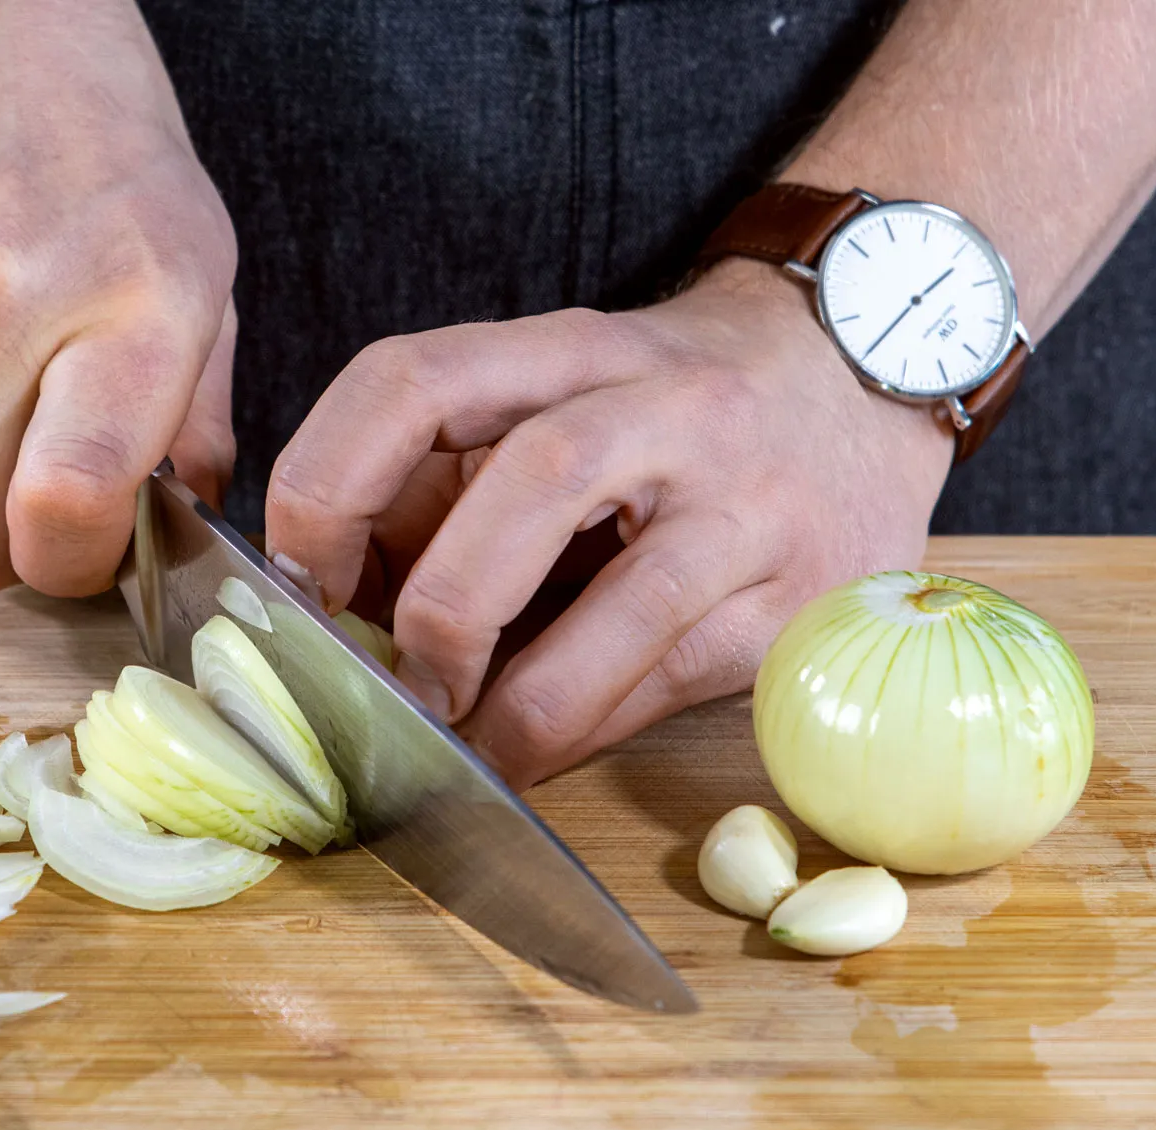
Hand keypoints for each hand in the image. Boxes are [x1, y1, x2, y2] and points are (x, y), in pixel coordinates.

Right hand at [0, 0, 236, 594]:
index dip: (70, 564)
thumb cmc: (100, 153)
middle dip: (3, 551)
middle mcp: (7, 310)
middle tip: (34, 508)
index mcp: (132, 308)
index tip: (84, 552)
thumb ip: (200, 408)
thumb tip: (191, 520)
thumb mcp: (200, 266)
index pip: (70, 502)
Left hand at [265, 261, 953, 787]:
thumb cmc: (670, 406)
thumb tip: (334, 608)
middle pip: (532, 478)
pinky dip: (581, 730)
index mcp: (568, 349)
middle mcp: (664, 406)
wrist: (860, 369)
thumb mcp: (553, 398)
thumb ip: (449, 482)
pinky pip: (674, 678)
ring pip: (631, 595)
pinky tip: (533, 754)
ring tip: (462, 746)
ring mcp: (746, 502)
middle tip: (389, 683)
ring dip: (518, 698)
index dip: (327, 483)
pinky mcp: (797, 595)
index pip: (415, 378)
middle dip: (441, 606)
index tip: (296, 580)